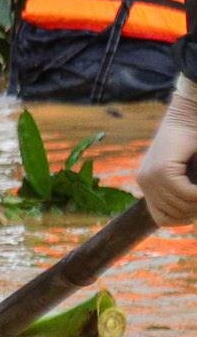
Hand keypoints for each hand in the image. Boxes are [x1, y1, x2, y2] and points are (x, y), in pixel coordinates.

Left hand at [137, 75, 196, 227]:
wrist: (188, 117)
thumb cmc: (194, 144)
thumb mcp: (186, 173)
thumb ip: (183, 191)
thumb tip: (191, 216)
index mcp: (147, 185)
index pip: (162, 219)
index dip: (184, 219)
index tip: (196, 209)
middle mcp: (144, 182)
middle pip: (174, 215)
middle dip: (195, 211)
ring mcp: (150, 176)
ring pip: (181, 205)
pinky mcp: (162, 169)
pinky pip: (185, 193)